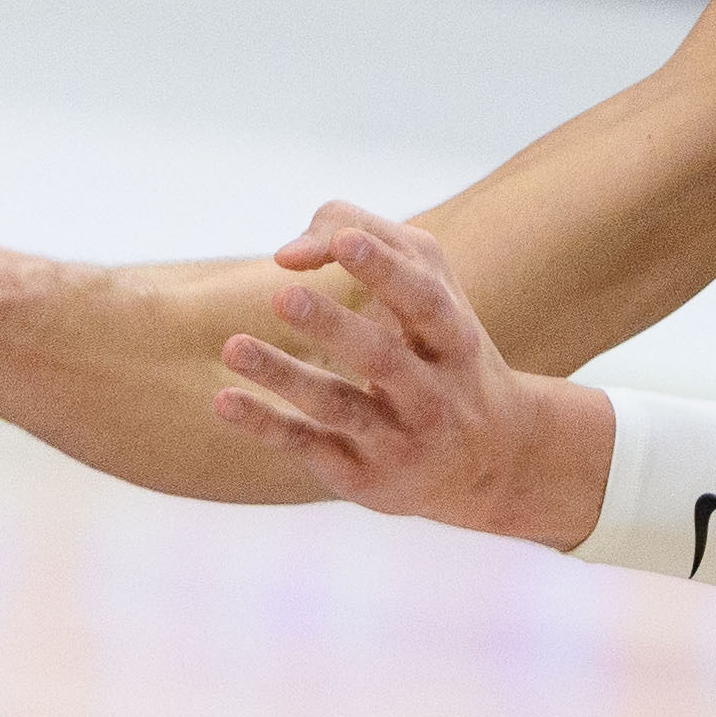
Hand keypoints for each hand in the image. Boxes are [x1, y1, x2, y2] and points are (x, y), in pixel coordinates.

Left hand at [216, 203, 611, 546]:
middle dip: (334, 328)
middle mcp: (433, 395)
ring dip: (285, 377)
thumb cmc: (441, 351)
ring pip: (340, 407)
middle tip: (283, 295)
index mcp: (454, 340)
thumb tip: (288, 253)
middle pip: (383, 359)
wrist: (491, 459)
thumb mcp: (431, 289)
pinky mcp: (363, 476)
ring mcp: (399, 440)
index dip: (386, 269)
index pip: (423, 301)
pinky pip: (310, 447)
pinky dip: (266, 425)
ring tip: (232, 346)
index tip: (344, 240)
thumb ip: (366, 241)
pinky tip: (224, 400)